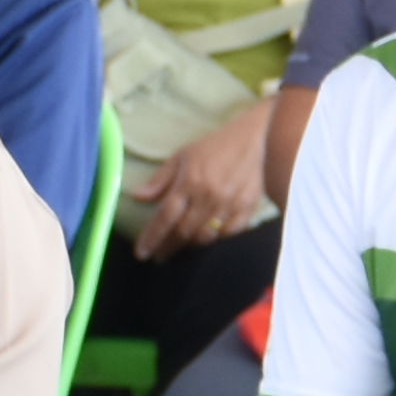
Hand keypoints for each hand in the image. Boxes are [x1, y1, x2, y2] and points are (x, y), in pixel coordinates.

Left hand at [144, 94, 278, 248]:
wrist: (258, 139)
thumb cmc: (216, 147)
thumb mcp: (183, 156)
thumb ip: (160, 179)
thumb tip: (138, 197)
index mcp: (190, 181)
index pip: (165, 216)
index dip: (152, 237)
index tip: (142, 253)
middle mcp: (209, 196)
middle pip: (183, 231)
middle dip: (168, 247)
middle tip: (159, 257)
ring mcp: (230, 204)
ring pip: (205, 237)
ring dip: (189, 247)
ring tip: (180, 249)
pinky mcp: (248, 209)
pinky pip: (229, 234)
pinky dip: (216, 240)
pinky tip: (207, 240)